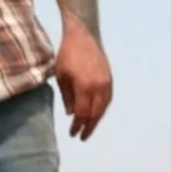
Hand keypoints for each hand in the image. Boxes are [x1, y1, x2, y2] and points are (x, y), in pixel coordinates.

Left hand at [52, 23, 112, 140]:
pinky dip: (102, 109)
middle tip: (82, 137)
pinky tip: (96, 113)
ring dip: (96, 119)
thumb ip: (67, 97)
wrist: (84, 34)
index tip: (72, 134)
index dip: (78, 126)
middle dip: (88, 127)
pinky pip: (107, 99)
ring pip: (103, 108)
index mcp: (85, 87)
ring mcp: (106, 82)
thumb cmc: (67, 54)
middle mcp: (98, 87)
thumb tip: (71, 114)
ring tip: (89, 127)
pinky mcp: (109, 78)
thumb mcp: (61, 76)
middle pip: (95, 114)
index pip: (82, 114)